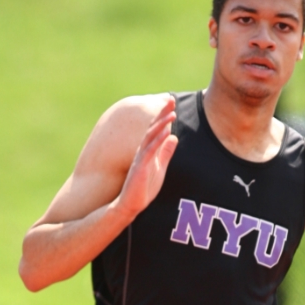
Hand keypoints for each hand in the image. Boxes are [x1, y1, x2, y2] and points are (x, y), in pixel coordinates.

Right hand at [117, 97, 177, 220]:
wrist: (130, 205)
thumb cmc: (143, 189)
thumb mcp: (160, 168)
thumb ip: (165, 152)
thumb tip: (173, 137)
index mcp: (148, 150)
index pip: (156, 129)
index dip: (164, 116)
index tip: (172, 103)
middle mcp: (143, 151)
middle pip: (153, 128)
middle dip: (162, 113)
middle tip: (170, 98)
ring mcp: (140, 158)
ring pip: (151, 137)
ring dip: (161, 123)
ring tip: (171, 112)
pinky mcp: (140, 167)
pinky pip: (150, 151)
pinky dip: (158, 140)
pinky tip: (166, 131)